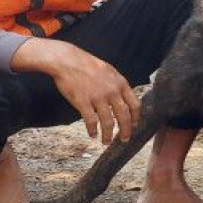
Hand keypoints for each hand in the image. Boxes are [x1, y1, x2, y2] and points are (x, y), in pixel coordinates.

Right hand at [11, 38, 139, 144]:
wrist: (67, 60)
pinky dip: (92, 130)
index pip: (134, 104)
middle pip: (124, 116)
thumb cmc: (86, 64)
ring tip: (106, 141)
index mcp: (119, 83)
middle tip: (124, 139)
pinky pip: (91, 121)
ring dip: (108, 135)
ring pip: (108, 122)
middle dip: (125, 131)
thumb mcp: (108, 70)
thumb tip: (122, 97)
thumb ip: (116, 84)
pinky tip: (92, 134)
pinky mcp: (83, 102)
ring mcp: (98, 97)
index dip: (135, 118)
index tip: (134, 126)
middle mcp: (112, 91)